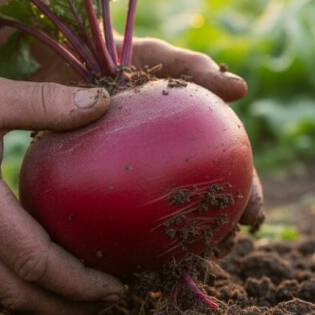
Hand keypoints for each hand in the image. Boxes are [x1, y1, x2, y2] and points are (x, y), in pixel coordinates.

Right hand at [0, 69, 122, 314]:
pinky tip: (39, 274)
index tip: (114, 284)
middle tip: (110, 299)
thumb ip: (47, 102)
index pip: (34, 261)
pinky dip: (15, 285)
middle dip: (68, 304)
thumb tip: (102, 103)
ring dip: (42, 301)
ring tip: (82, 295)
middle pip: (19, 293)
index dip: (78, 281)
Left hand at [30, 36, 263, 230]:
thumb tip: (241, 88)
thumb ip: (195, 69)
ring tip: (189, 258)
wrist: (62, 59)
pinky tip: (134, 253)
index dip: (246, 194)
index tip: (253, 217)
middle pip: (202, 200)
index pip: (226, 168)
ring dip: (182, 239)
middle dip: (217, 229)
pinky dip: (131, 235)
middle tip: (222, 247)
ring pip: (166, 215)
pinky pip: (119, 214)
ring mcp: (135, 174)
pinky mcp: (98, 184)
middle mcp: (167, 159)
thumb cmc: (116, 56)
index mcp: (188, 135)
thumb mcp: (157, 58)